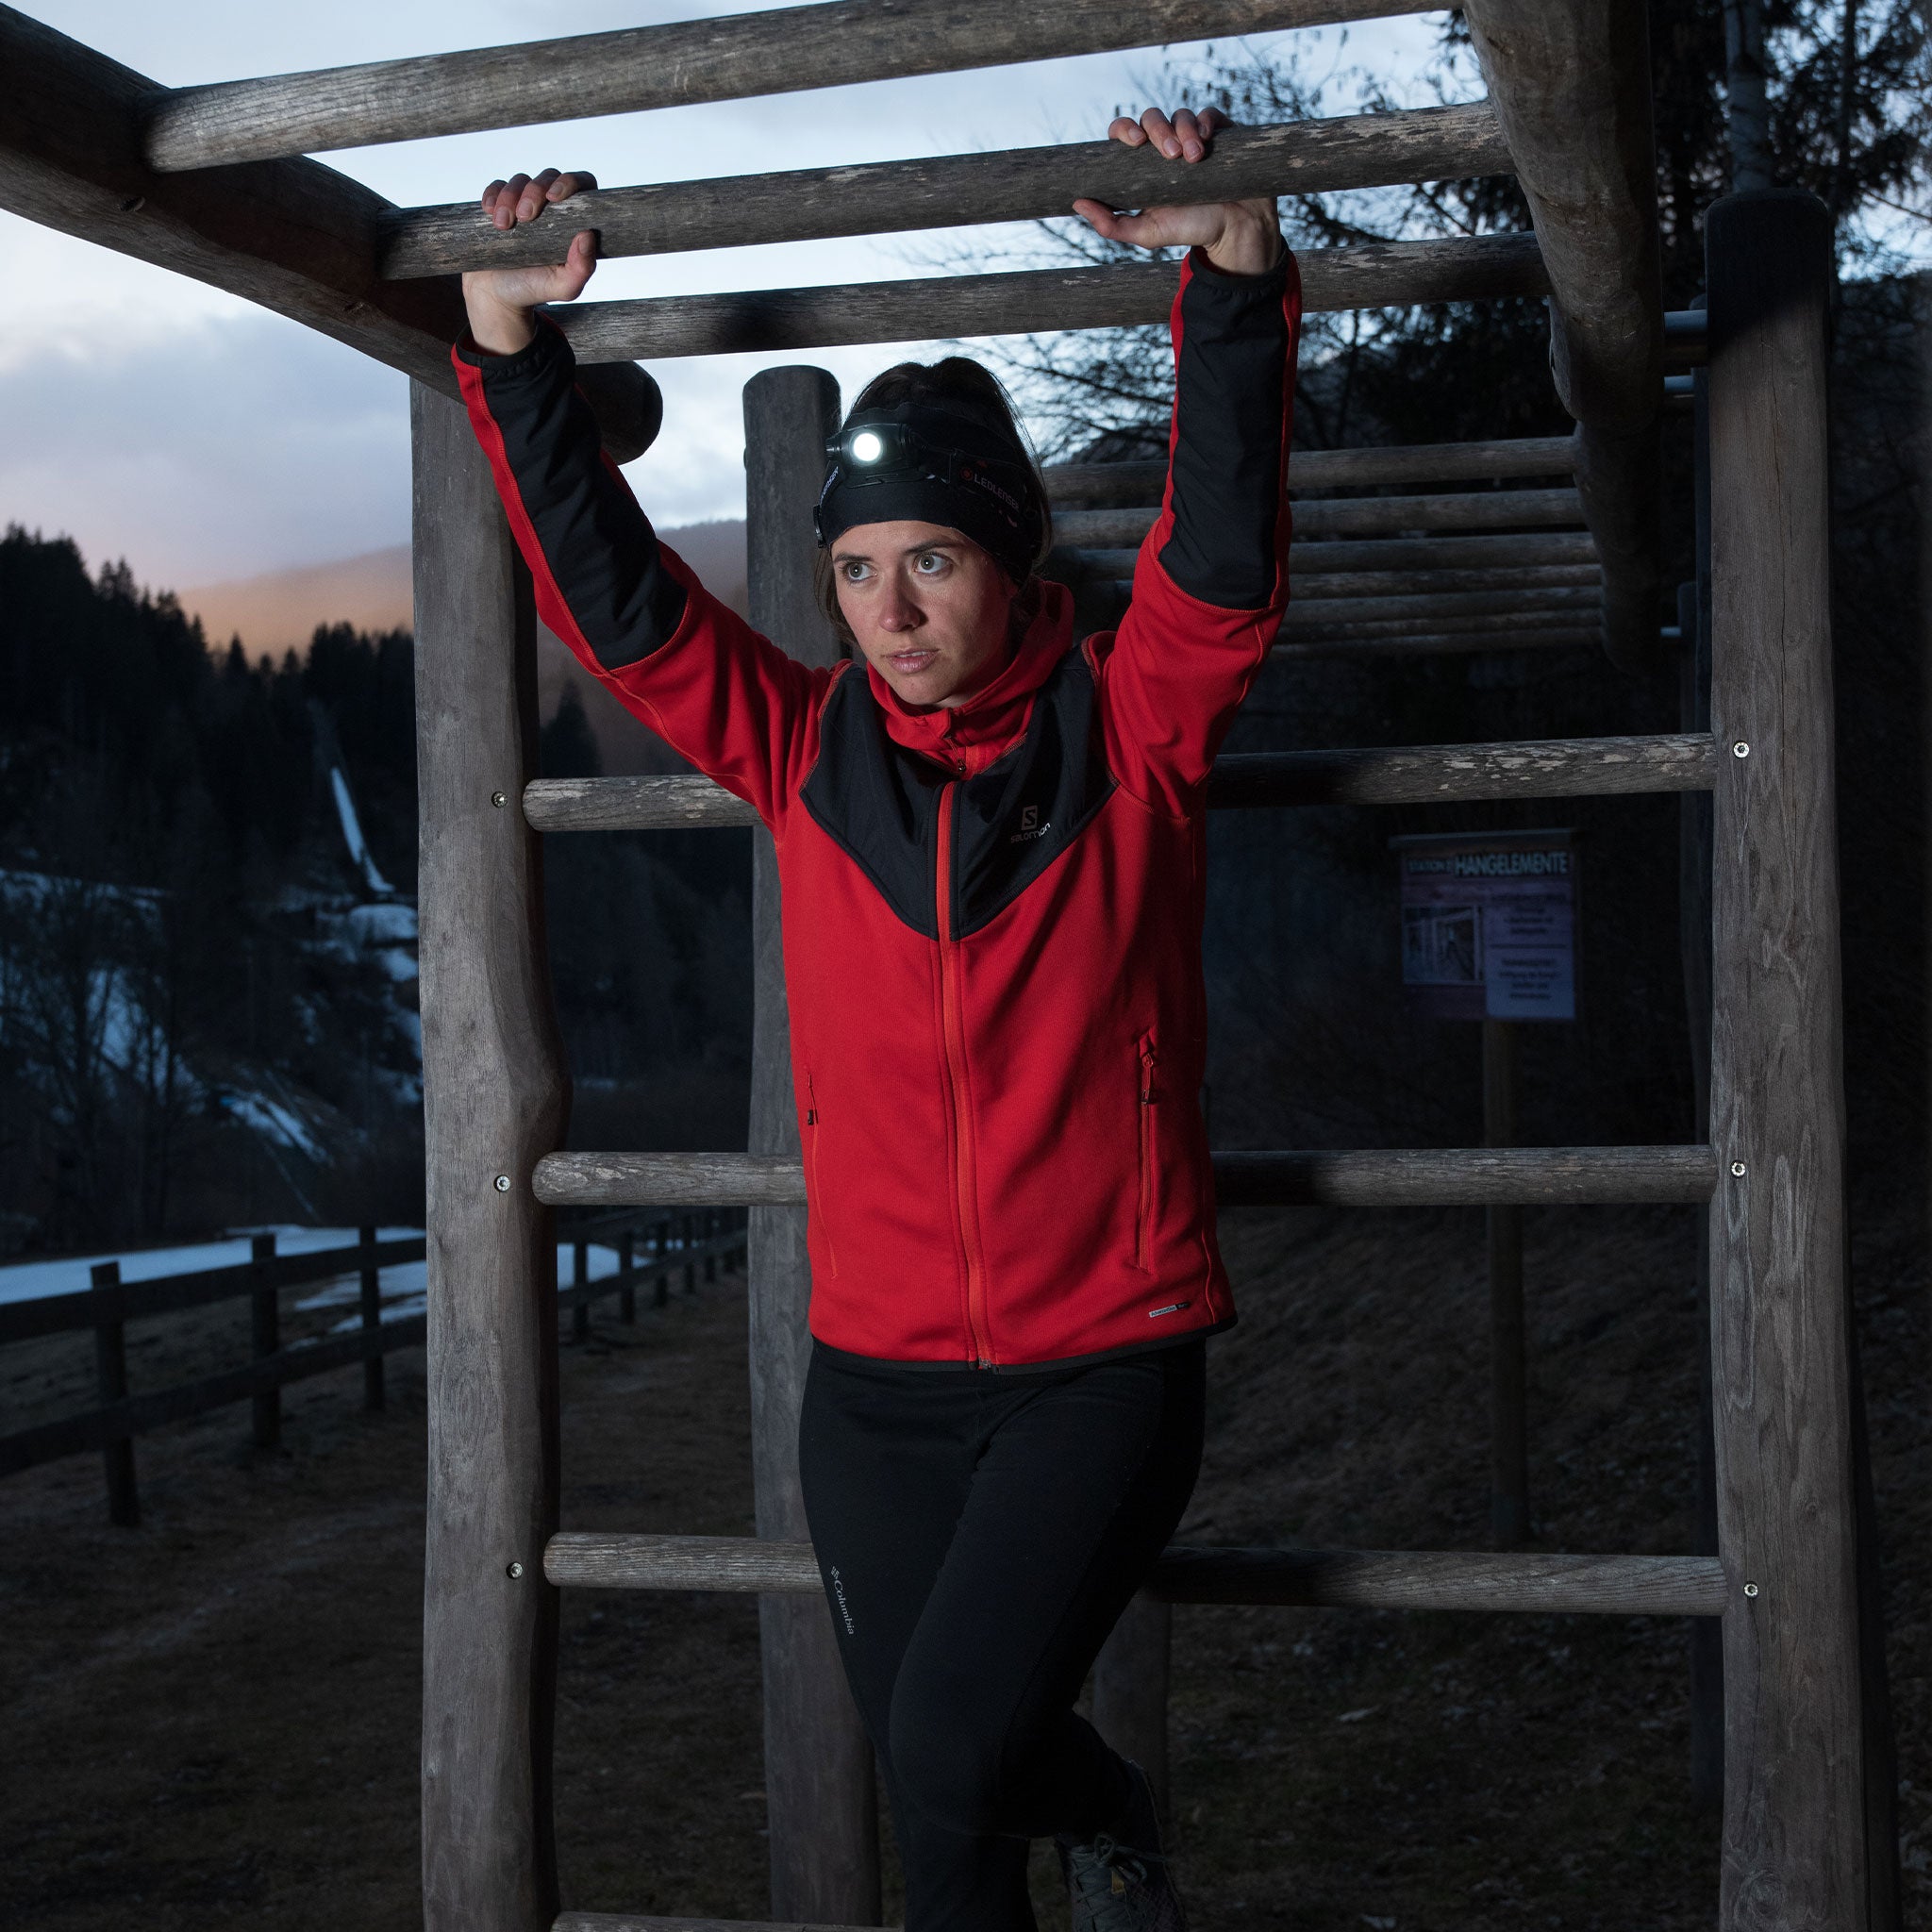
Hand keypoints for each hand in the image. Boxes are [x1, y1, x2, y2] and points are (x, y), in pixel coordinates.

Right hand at [461, 169, 600, 354]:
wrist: (497, 295)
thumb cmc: (535, 288)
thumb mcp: (564, 287)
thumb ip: (582, 268)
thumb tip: (587, 236)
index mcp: (573, 221)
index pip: (582, 185)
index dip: (571, 182)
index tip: (554, 197)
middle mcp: (551, 207)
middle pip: (548, 177)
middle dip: (535, 190)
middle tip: (524, 217)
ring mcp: (524, 202)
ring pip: (520, 180)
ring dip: (510, 197)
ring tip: (502, 226)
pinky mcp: (499, 204)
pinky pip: (496, 186)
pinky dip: (492, 195)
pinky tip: (489, 212)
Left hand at [1073, 107, 1281, 277]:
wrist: (1233, 230)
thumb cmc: (1188, 230)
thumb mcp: (1147, 233)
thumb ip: (1112, 224)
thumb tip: (1077, 203)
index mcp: (1144, 164)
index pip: (1125, 133)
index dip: (1124, 129)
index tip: (1134, 143)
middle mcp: (1165, 145)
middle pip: (1152, 117)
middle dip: (1159, 131)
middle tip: (1171, 156)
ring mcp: (1192, 136)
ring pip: (1180, 114)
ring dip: (1185, 131)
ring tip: (1195, 158)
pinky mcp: (1219, 132)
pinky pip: (1207, 113)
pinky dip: (1205, 121)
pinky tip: (1207, 140)